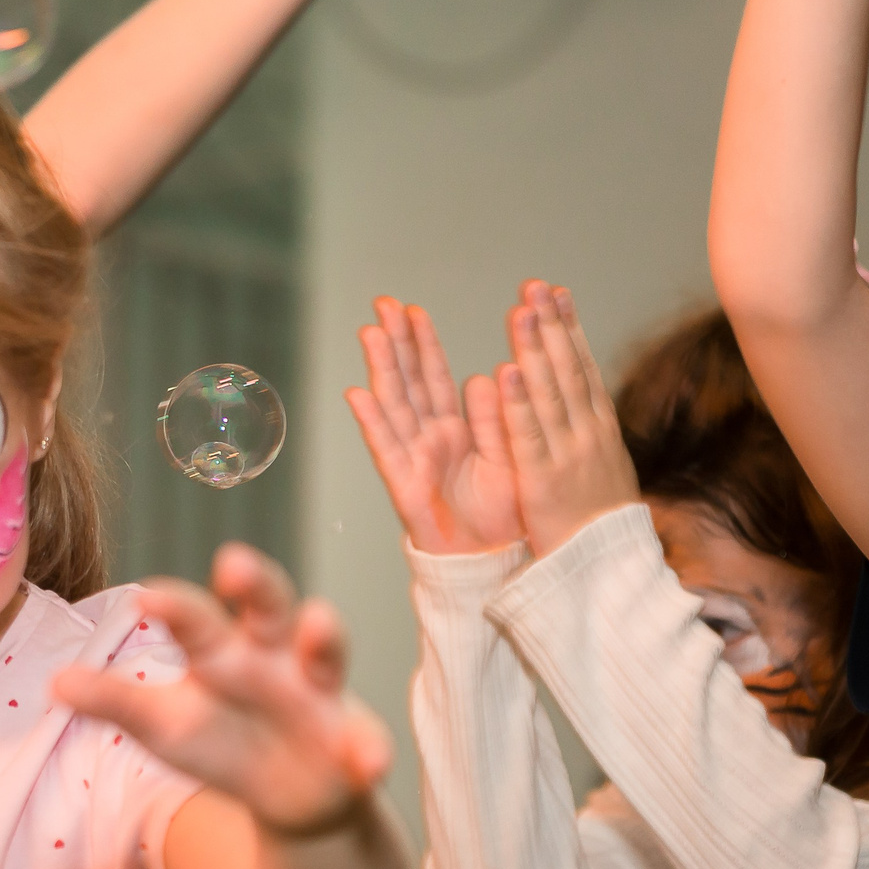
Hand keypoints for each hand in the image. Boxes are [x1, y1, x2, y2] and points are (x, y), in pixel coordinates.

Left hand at [54, 544, 393, 835]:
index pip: (199, 618)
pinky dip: (370, 751)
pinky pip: (367, 743)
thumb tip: (55, 683)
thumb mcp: (165, 725)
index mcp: (225, 648)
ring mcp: (321, 694)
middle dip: (256, 585)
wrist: (288, 793)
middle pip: (270, 606)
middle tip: (233, 563)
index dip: (177, 606)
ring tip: (320, 627)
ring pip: (327, 656)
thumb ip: (116, 703)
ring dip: (326, 639)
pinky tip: (369, 763)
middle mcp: (277, 655)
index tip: (146, 596)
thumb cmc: (223, 741)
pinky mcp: (355, 741)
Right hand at [348, 296, 523, 554]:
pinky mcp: (405, 486)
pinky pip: (387, 449)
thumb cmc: (500, 515)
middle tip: (383, 305)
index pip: (436, 377)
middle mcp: (430, 439)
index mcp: (457, 430)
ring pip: (393, 406)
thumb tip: (486, 376)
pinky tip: (358, 395)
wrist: (492, 562)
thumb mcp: (509, 457)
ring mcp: (413, 460)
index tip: (412, 310)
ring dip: (380, 369)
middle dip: (395, 343)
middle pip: (408, 383)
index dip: (423, 344)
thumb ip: (496, 419)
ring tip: (370, 334)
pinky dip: (372, 422)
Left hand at [495, 281, 638, 558]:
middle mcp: (588, 433)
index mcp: (600, 428)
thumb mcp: (602, 466)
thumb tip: (581, 394)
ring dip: (535, 348)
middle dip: (551, 324)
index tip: (556, 293)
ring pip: (550, 393)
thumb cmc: (598, 521)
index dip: (569, 328)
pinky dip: (518, 403)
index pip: (583, 367)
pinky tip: (506, 371)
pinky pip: (529, 436)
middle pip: (569, 369)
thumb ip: (588, 429)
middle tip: (535, 286)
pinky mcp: (544, 480)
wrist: (604, 570)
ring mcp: (568, 454)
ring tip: (520, 310)